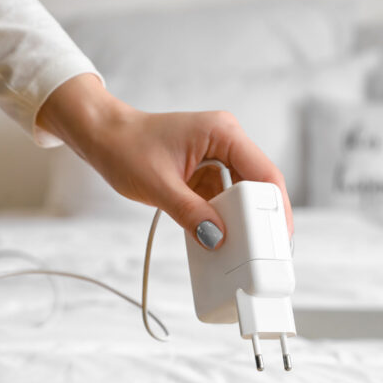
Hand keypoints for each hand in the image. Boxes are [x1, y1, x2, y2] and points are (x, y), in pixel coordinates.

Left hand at [37, 73, 293, 248]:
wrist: (101, 135)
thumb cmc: (124, 147)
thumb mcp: (158, 185)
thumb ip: (190, 213)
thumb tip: (217, 239)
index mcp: (223, 133)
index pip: (264, 173)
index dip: (276, 207)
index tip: (280, 238)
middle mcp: (227, 141)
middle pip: (260, 185)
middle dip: (262, 217)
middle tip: (267, 250)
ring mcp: (218, 156)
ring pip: (244, 193)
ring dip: (243, 220)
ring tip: (245, 247)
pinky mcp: (208, 170)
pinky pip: (226, 197)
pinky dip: (225, 218)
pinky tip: (222, 236)